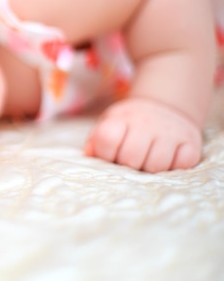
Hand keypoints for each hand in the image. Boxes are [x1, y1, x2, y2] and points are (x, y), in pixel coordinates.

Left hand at [84, 98, 201, 171]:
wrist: (163, 108)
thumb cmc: (128, 126)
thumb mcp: (109, 125)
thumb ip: (95, 141)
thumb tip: (89, 157)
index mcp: (121, 118)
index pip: (107, 138)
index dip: (105, 154)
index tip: (109, 156)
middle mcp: (146, 122)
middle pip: (130, 157)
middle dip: (126, 166)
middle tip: (129, 162)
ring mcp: (170, 132)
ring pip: (156, 166)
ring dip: (149, 171)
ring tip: (146, 162)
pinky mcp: (191, 142)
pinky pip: (182, 165)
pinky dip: (174, 168)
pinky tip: (167, 160)